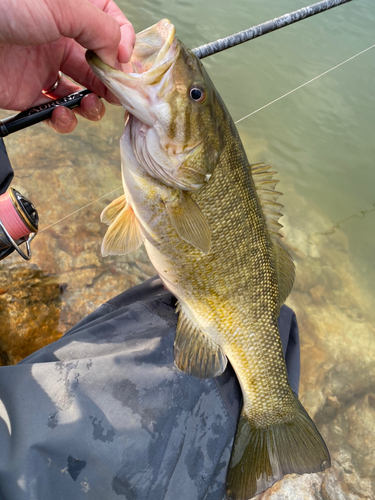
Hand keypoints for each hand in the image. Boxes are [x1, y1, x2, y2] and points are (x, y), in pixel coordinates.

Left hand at [0, 0, 134, 132]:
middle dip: (111, 84)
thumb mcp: (62, 5)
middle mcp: (59, 39)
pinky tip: (63, 115)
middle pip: (98, 66)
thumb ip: (100, 29)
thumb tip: (120, 57)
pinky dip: (64, 120)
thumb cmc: (5, 5)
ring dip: (92, 106)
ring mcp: (43, 67)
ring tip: (90, 107)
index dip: (122, 46)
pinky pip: (53, 112)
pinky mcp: (27, 93)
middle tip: (118, 97)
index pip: (109, 28)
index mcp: (69, 13)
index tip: (123, 62)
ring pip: (80, 93)